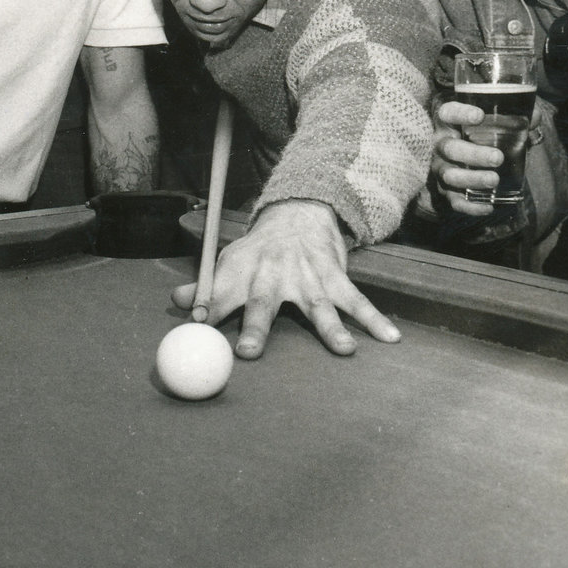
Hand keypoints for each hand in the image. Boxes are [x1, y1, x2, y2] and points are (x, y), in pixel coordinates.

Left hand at [171, 199, 400, 358]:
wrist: (298, 215)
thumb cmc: (258, 251)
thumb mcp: (228, 262)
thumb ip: (206, 288)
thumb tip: (176, 303)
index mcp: (242, 271)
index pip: (218, 292)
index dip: (207, 306)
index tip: (197, 324)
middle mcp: (272, 274)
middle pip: (262, 303)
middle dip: (255, 327)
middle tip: (250, 352)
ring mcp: (307, 277)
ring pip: (319, 305)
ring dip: (332, 328)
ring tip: (345, 349)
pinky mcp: (335, 277)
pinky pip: (356, 301)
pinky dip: (375, 319)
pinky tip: (390, 338)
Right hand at [432, 100, 503, 216]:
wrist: (465, 160)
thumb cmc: (480, 136)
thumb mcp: (493, 123)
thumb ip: (514, 119)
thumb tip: (535, 118)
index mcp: (449, 123)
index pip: (448, 113)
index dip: (460, 113)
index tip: (480, 116)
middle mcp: (440, 145)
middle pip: (449, 148)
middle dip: (473, 154)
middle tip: (498, 158)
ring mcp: (441, 169)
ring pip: (450, 175)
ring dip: (472, 179)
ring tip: (494, 180)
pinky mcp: (445, 190)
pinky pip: (454, 200)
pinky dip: (470, 206)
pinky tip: (488, 206)